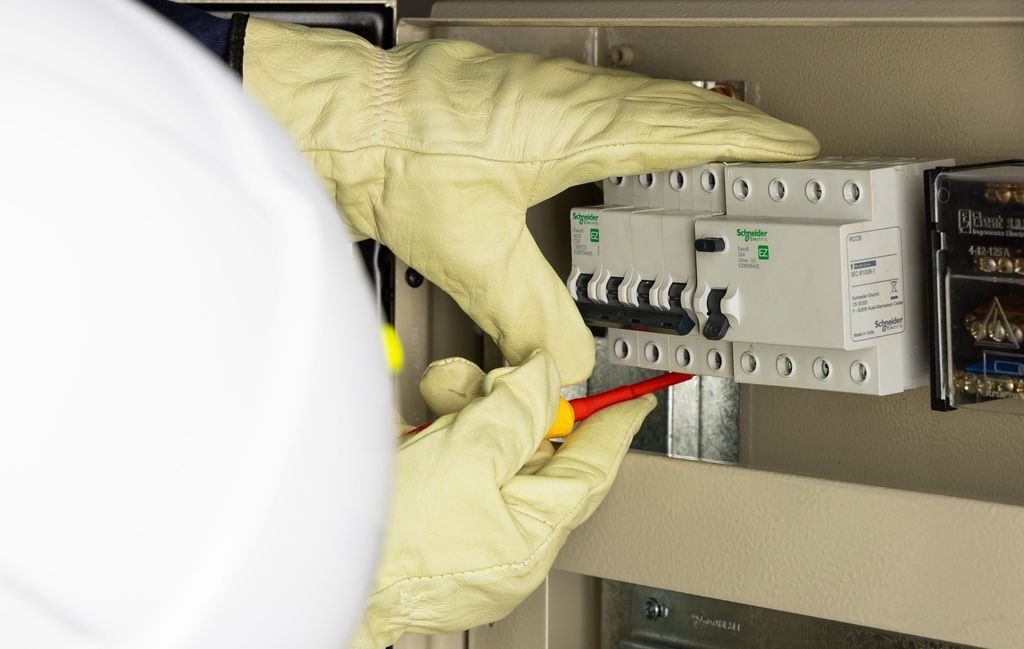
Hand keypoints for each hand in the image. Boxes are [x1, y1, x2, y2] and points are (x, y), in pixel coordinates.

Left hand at [242, 19, 819, 384]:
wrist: (335, 117)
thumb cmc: (389, 157)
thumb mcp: (471, 251)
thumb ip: (529, 314)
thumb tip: (566, 359)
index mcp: (572, 125)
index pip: (682, 132)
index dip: (743, 142)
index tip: (789, 146)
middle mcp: (564, 95)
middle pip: (673, 106)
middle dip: (731, 125)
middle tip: (773, 142)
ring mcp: (539, 86)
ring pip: (638, 97)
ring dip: (686, 117)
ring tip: (719, 137)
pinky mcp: (513, 91)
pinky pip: (600, 96)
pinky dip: (635, 115)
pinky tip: (627, 133)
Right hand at [350, 351, 653, 646]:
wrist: (310, 566)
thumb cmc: (388, 545)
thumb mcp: (466, 457)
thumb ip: (515, 412)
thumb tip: (543, 381)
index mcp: (532, 533)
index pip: (591, 468)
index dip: (611, 426)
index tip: (633, 402)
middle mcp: (504, 535)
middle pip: (531, 449)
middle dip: (509, 405)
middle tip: (487, 387)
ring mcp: (465, 527)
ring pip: (485, 449)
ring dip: (463, 413)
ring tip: (437, 406)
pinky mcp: (428, 515)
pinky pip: (450, 464)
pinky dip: (436, 436)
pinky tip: (415, 430)